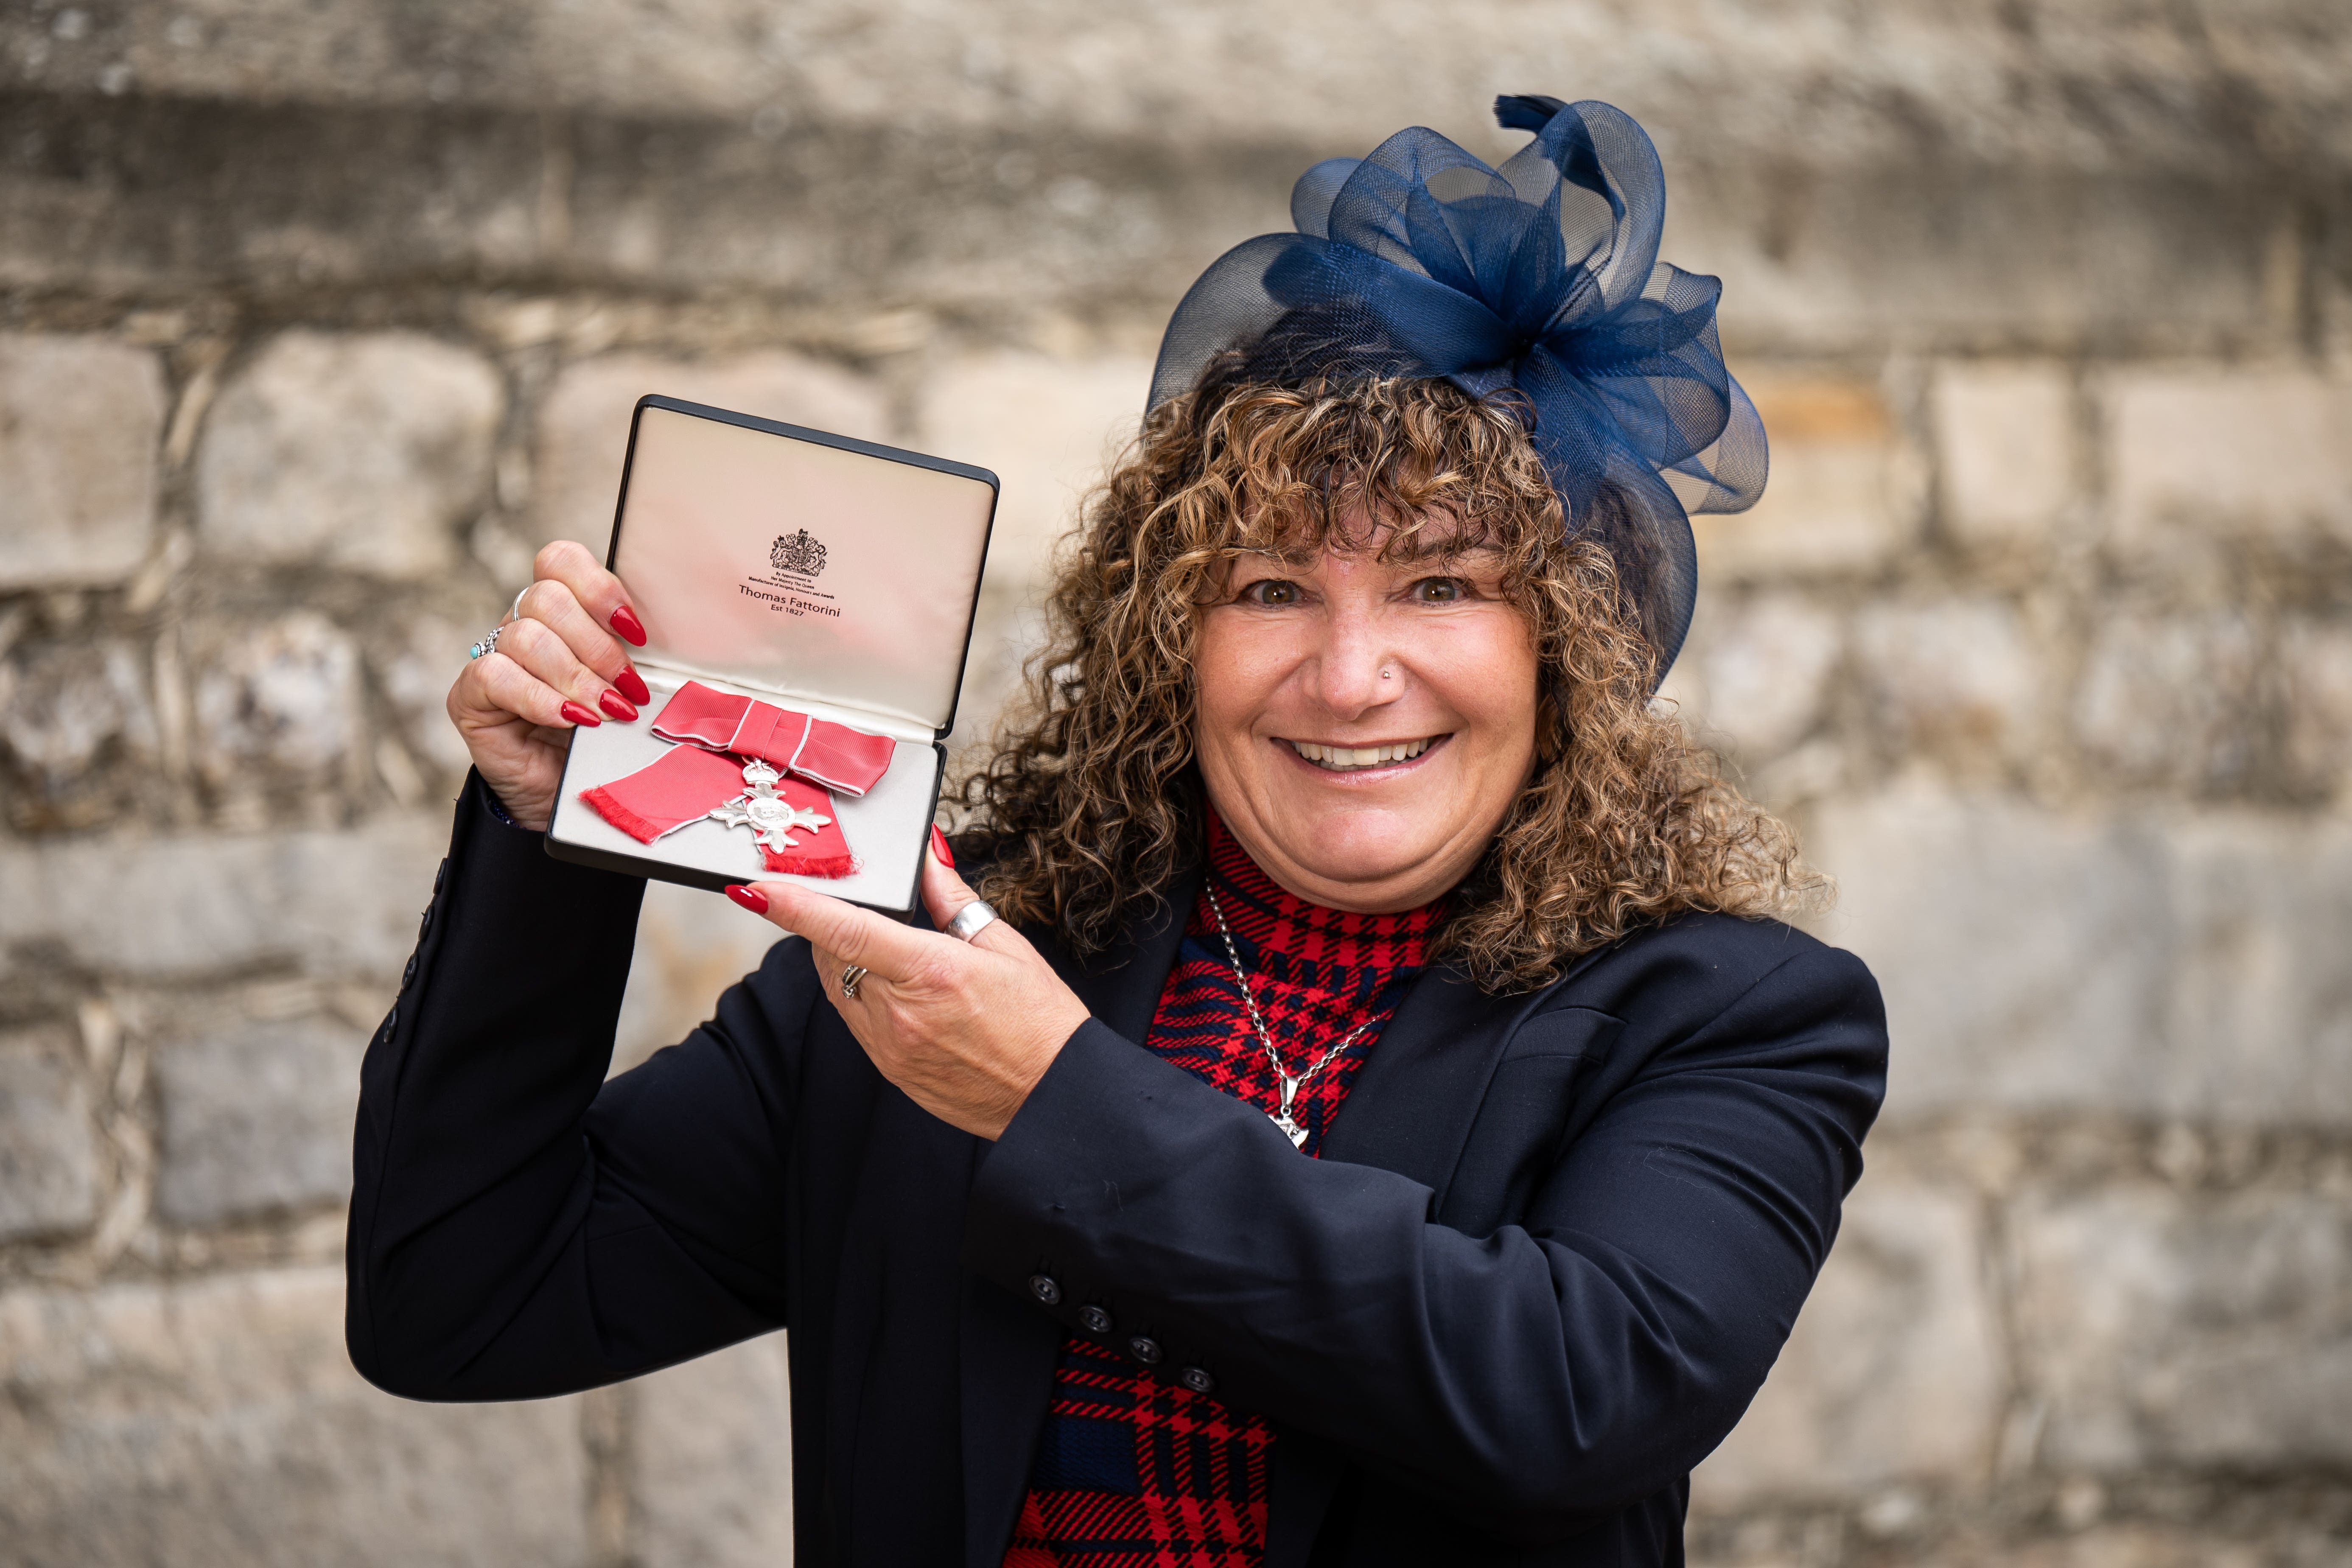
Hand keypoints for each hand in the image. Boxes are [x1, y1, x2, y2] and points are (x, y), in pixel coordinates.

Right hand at [446, 541, 653, 829]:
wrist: (565, 797)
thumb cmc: (600, 740)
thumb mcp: (625, 692)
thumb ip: (632, 660)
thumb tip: (661, 650)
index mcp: (559, 613)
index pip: (561, 562)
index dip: (599, 588)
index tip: (635, 632)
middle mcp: (520, 626)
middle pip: (547, 598)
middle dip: (597, 647)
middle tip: (628, 688)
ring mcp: (491, 659)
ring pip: (525, 636)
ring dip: (576, 677)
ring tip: (607, 712)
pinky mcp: (469, 696)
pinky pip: (496, 676)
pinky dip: (540, 698)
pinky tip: (571, 719)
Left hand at [728, 836, 1090, 1139]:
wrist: (1051, 1098)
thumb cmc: (1040, 1022)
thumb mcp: (1006, 947)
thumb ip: (954, 899)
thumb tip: (926, 859)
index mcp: (933, 972)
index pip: (845, 930)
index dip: (794, 906)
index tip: (755, 889)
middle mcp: (901, 1012)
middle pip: (830, 954)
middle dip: (828, 923)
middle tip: (847, 900)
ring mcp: (890, 1046)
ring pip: (837, 986)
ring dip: (842, 957)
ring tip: (883, 945)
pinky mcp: (889, 1069)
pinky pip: (854, 1019)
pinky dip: (859, 992)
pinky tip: (892, 985)